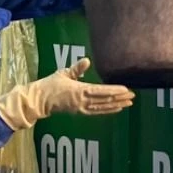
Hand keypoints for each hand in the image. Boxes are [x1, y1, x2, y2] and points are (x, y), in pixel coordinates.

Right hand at [0, 58, 135, 130]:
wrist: (40, 100)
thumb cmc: (50, 84)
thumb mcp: (63, 73)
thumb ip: (77, 68)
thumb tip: (87, 60)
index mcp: (79, 90)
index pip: (100, 91)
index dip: (114, 91)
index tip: (125, 89)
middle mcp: (82, 101)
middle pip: (104, 101)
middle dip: (119, 98)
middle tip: (133, 96)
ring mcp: (81, 108)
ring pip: (102, 108)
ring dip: (116, 105)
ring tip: (128, 103)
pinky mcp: (79, 112)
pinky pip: (97, 112)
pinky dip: (108, 110)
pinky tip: (116, 108)